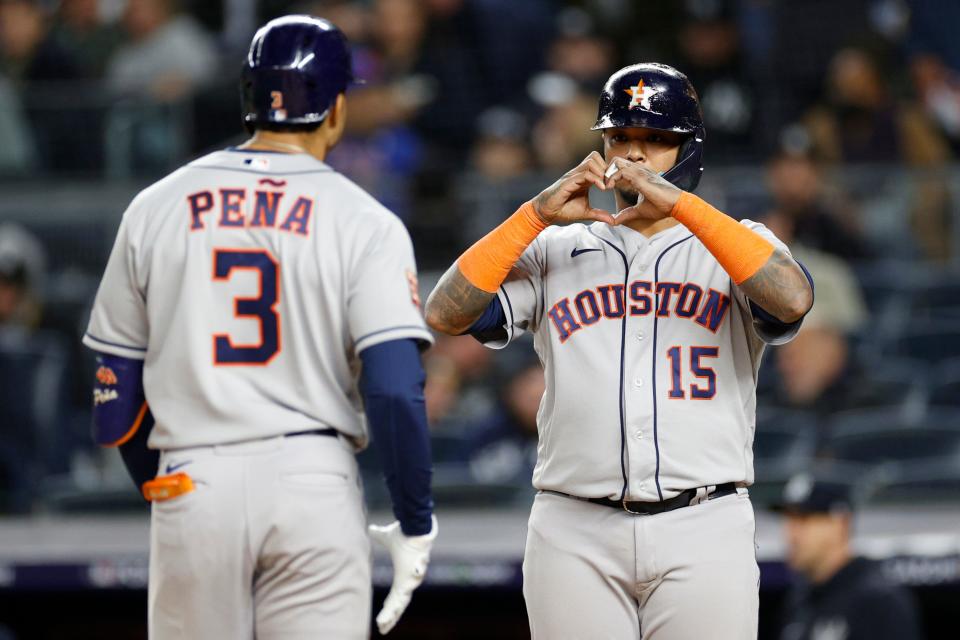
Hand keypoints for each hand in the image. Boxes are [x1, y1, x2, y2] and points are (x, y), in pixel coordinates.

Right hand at [368, 515, 438, 634]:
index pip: (396, 597)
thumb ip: (379, 535)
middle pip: (400, 604)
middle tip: (382, 630)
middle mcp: (410, 581)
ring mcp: (413, 580)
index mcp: (403, 577)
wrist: (416, 526)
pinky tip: (389, 617)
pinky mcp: (414, 576)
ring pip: (402, 602)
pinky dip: (395, 607)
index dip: (390, 609)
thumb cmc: (404, 533)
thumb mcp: (387, 537)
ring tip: (383, 623)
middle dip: (391, 617)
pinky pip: (404, 594)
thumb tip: (371, 529)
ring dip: (392, 614)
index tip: (383, 620)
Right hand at [532, 152, 616, 225]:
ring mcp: (573, 176)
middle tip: (611, 183)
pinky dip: (596, 179)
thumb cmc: (564, 210)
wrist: (547, 212)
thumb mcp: (586, 213)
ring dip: (602, 172)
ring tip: (606, 186)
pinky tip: (602, 189)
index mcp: (584, 178)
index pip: (599, 163)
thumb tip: (613, 221)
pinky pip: (584, 174)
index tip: (615, 184)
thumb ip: (599, 214)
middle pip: (595, 157)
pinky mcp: (568, 181)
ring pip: (591, 161)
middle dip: (606, 168)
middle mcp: (579, 174)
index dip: (609, 170)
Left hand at [604, 159, 682, 225]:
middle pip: (615, 161)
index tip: (605, 188)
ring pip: (616, 162)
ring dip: (607, 174)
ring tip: (605, 187)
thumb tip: (615, 221)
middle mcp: (638, 171)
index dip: (610, 175)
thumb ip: (626, 214)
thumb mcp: (639, 211)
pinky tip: (609, 188)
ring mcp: (639, 171)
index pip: (619, 167)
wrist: (675, 205)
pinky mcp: (639, 176)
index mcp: (639, 176)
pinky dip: (611, 178)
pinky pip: (620, 171)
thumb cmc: (662, 206)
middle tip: (603, 185)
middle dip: (606, 171)